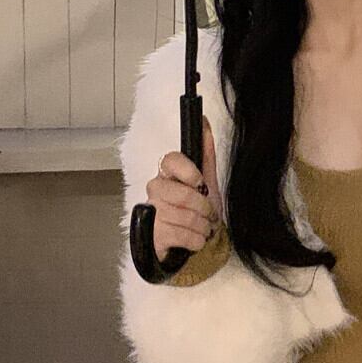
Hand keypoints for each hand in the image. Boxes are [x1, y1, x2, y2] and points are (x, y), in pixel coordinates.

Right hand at [144, 117, 222, 262]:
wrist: (191, 240)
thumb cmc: (197, 208)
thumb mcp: (207, 181)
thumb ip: (205, 153)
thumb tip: (204, 122)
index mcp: (167, 173)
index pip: (171, 160)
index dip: (189, 172)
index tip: (202, 184)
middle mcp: (155, 190)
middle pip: (182, 194)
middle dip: (204, 207)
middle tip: (209, 213)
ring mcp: (152, 213)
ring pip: (185, 217)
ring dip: (203, 226)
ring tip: (204, 227)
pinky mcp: (153, 235)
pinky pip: (182, 236)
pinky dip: (197, 240)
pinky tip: (196, 238)